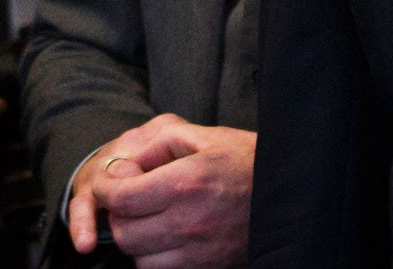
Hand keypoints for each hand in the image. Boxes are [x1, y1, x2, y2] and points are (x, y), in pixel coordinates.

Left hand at [68, 114, 255, 267]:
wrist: (289, 193)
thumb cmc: (244, 159)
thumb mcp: (201, 136)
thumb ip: (157, 144)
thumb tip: (124, 166)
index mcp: (185, 182)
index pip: (121, 198)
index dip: (104, 188)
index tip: (106, 182)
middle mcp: (189, 222)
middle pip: (125, 233)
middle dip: (117, 214)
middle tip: (127, 198)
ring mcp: (200, 251)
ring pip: (140, 258)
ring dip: (136, 239)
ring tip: (148, 218)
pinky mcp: (209, 267)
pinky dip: (155, 257)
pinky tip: (165, 236)